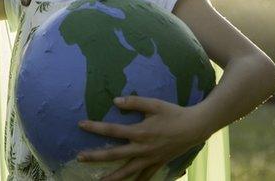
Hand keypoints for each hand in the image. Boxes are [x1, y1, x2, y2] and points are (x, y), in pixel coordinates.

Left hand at [75, 96, 210, 180]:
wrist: (195, 127)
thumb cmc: (173, 113)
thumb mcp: (154, 104)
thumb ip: (134, 102)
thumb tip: (115, 101)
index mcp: (139, 132)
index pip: (112, 130)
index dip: (95, 128)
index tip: (81, 124)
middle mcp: (142, 148)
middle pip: (114, 155)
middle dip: (96, 157)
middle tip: (79, 157)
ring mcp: (150, 159)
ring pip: (128, 171)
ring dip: (113, 177)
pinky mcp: (157, 164)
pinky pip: (145, 176)